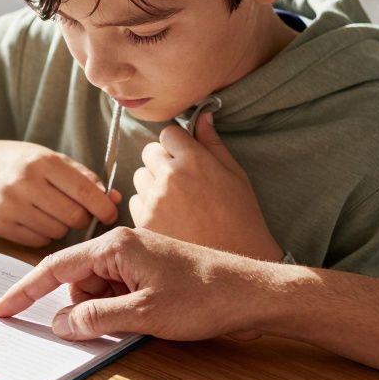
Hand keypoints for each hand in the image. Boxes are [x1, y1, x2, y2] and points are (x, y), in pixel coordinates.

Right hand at [0, 131, 120, 246]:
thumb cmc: (16, 161)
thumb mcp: (49, 158)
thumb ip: (82, 177)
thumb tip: (114, 199)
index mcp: (43, 162)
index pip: (86, 193)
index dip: (104, 208)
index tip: (108, 213)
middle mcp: (25, 184)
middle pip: (74, 217)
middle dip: (82, 218)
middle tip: (76, 212)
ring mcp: (10, 206)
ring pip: (57, 232)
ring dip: (61, 226)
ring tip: (50, 212)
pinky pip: (37, 241)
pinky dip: (43, 234)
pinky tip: (35, 219)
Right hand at [0, 226, 280, 340]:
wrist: (253, 294)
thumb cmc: (204, 298)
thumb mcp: (143, 314)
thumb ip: (96, 318)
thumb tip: (61, 324)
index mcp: (115, 245)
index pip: (55, 266)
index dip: (25, 290)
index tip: (2, 309)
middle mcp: (122, 244)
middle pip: (76, 279)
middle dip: (78, 308)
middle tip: (104, 330)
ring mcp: (137, 256)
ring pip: (97, 288)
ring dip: (102, 311)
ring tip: (136, 324)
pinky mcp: (150, 270)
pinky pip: (117, 290)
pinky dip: (117, 309)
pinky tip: (139, 321)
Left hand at [129, 112, 283, 260]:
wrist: (237, 264)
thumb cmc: (242, 219)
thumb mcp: (236, 176)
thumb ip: (213, 143)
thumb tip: (203, 115)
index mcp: (194, 160)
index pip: (168, 133)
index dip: (177, 144)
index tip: (185, 157)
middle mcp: (170, 176)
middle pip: (149, 152)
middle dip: (162, 161)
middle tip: (181, 182)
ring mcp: (154, 201)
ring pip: (139, 177)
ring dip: (152, 184)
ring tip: (177, 203)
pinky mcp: (144, 223)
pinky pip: (136, 203)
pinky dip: (147, 208)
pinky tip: (169, 220)